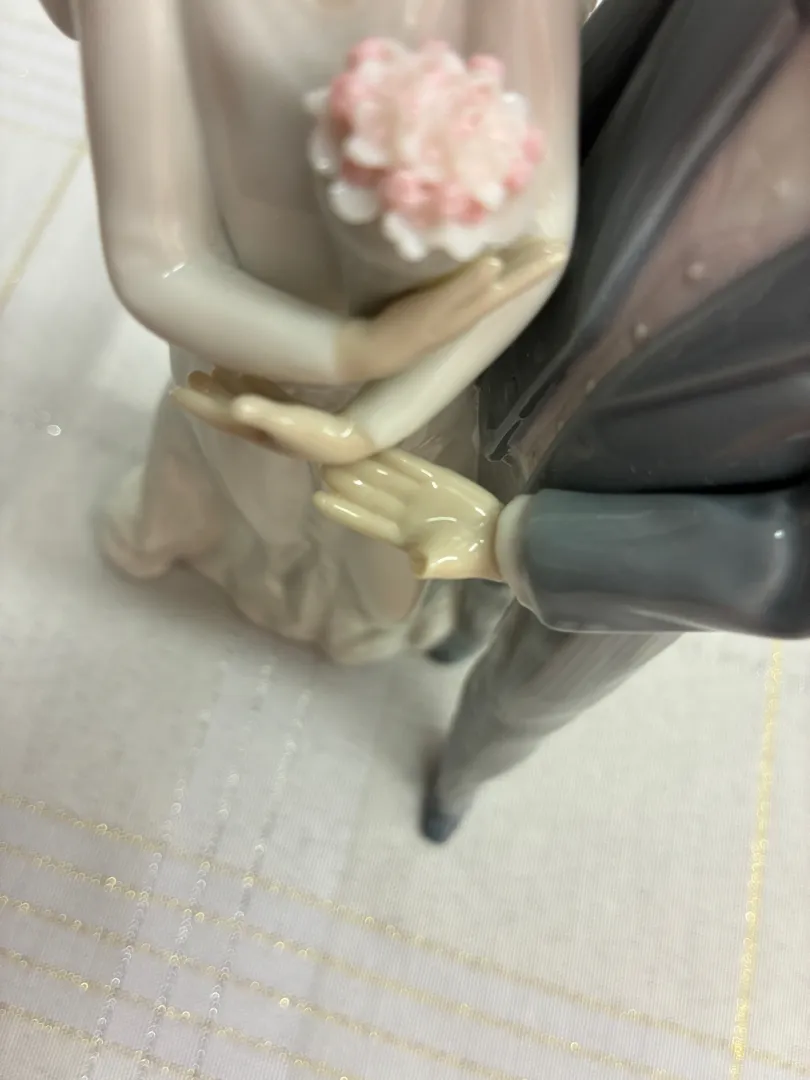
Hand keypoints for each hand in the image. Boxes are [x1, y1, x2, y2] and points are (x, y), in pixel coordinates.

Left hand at [172, 368, 375, 462]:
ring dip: (230, 387)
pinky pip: (271, 395)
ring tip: (211, 369)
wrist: (362, 446)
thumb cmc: (330, 437)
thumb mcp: (298, 426)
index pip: (226, 417)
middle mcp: (270, 429)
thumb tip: (236, 407)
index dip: (202, 406)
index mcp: (263, 430)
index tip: (176, 390)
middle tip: (190, 375)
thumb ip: (267, 415)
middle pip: (232, 411)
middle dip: (211, 395)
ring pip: (250, 402)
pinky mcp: (303, 414)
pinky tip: (251, 372)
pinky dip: (256, 383)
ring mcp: (286, 422)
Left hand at [314, 449, 504, 580]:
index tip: (318, 498)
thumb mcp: (448, 563)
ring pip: (385, 478)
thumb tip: (419, 565)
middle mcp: (404, 513)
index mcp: (402, 536)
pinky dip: (393, 456)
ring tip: (338, 452)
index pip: (366, 521)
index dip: (343, 510)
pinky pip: (410, 466)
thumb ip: (431, 562)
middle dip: (346, 482)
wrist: (499, 541)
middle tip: (320, 465)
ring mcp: (418, 495)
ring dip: (364, 466)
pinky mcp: (437, 479)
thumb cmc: (470, 556)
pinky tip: (374, 445)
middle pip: (370, 495)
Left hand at [338, 237, 568, 381]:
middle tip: (564, 249)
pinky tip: (493, 265)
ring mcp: (451, 314)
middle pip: (508, 289)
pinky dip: (475, 282)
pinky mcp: (431, 312)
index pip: (506, 287)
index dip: (532, 271)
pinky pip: (457, 294)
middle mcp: (466, 314)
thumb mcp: (431, 301)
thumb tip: (470, 257)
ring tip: (544, 253)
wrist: (374, 352)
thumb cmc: (400, 324)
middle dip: (536, 270)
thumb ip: (451, 284)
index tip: (558, 251)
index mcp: (468, 311)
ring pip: (491, 291)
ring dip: (518, 273)